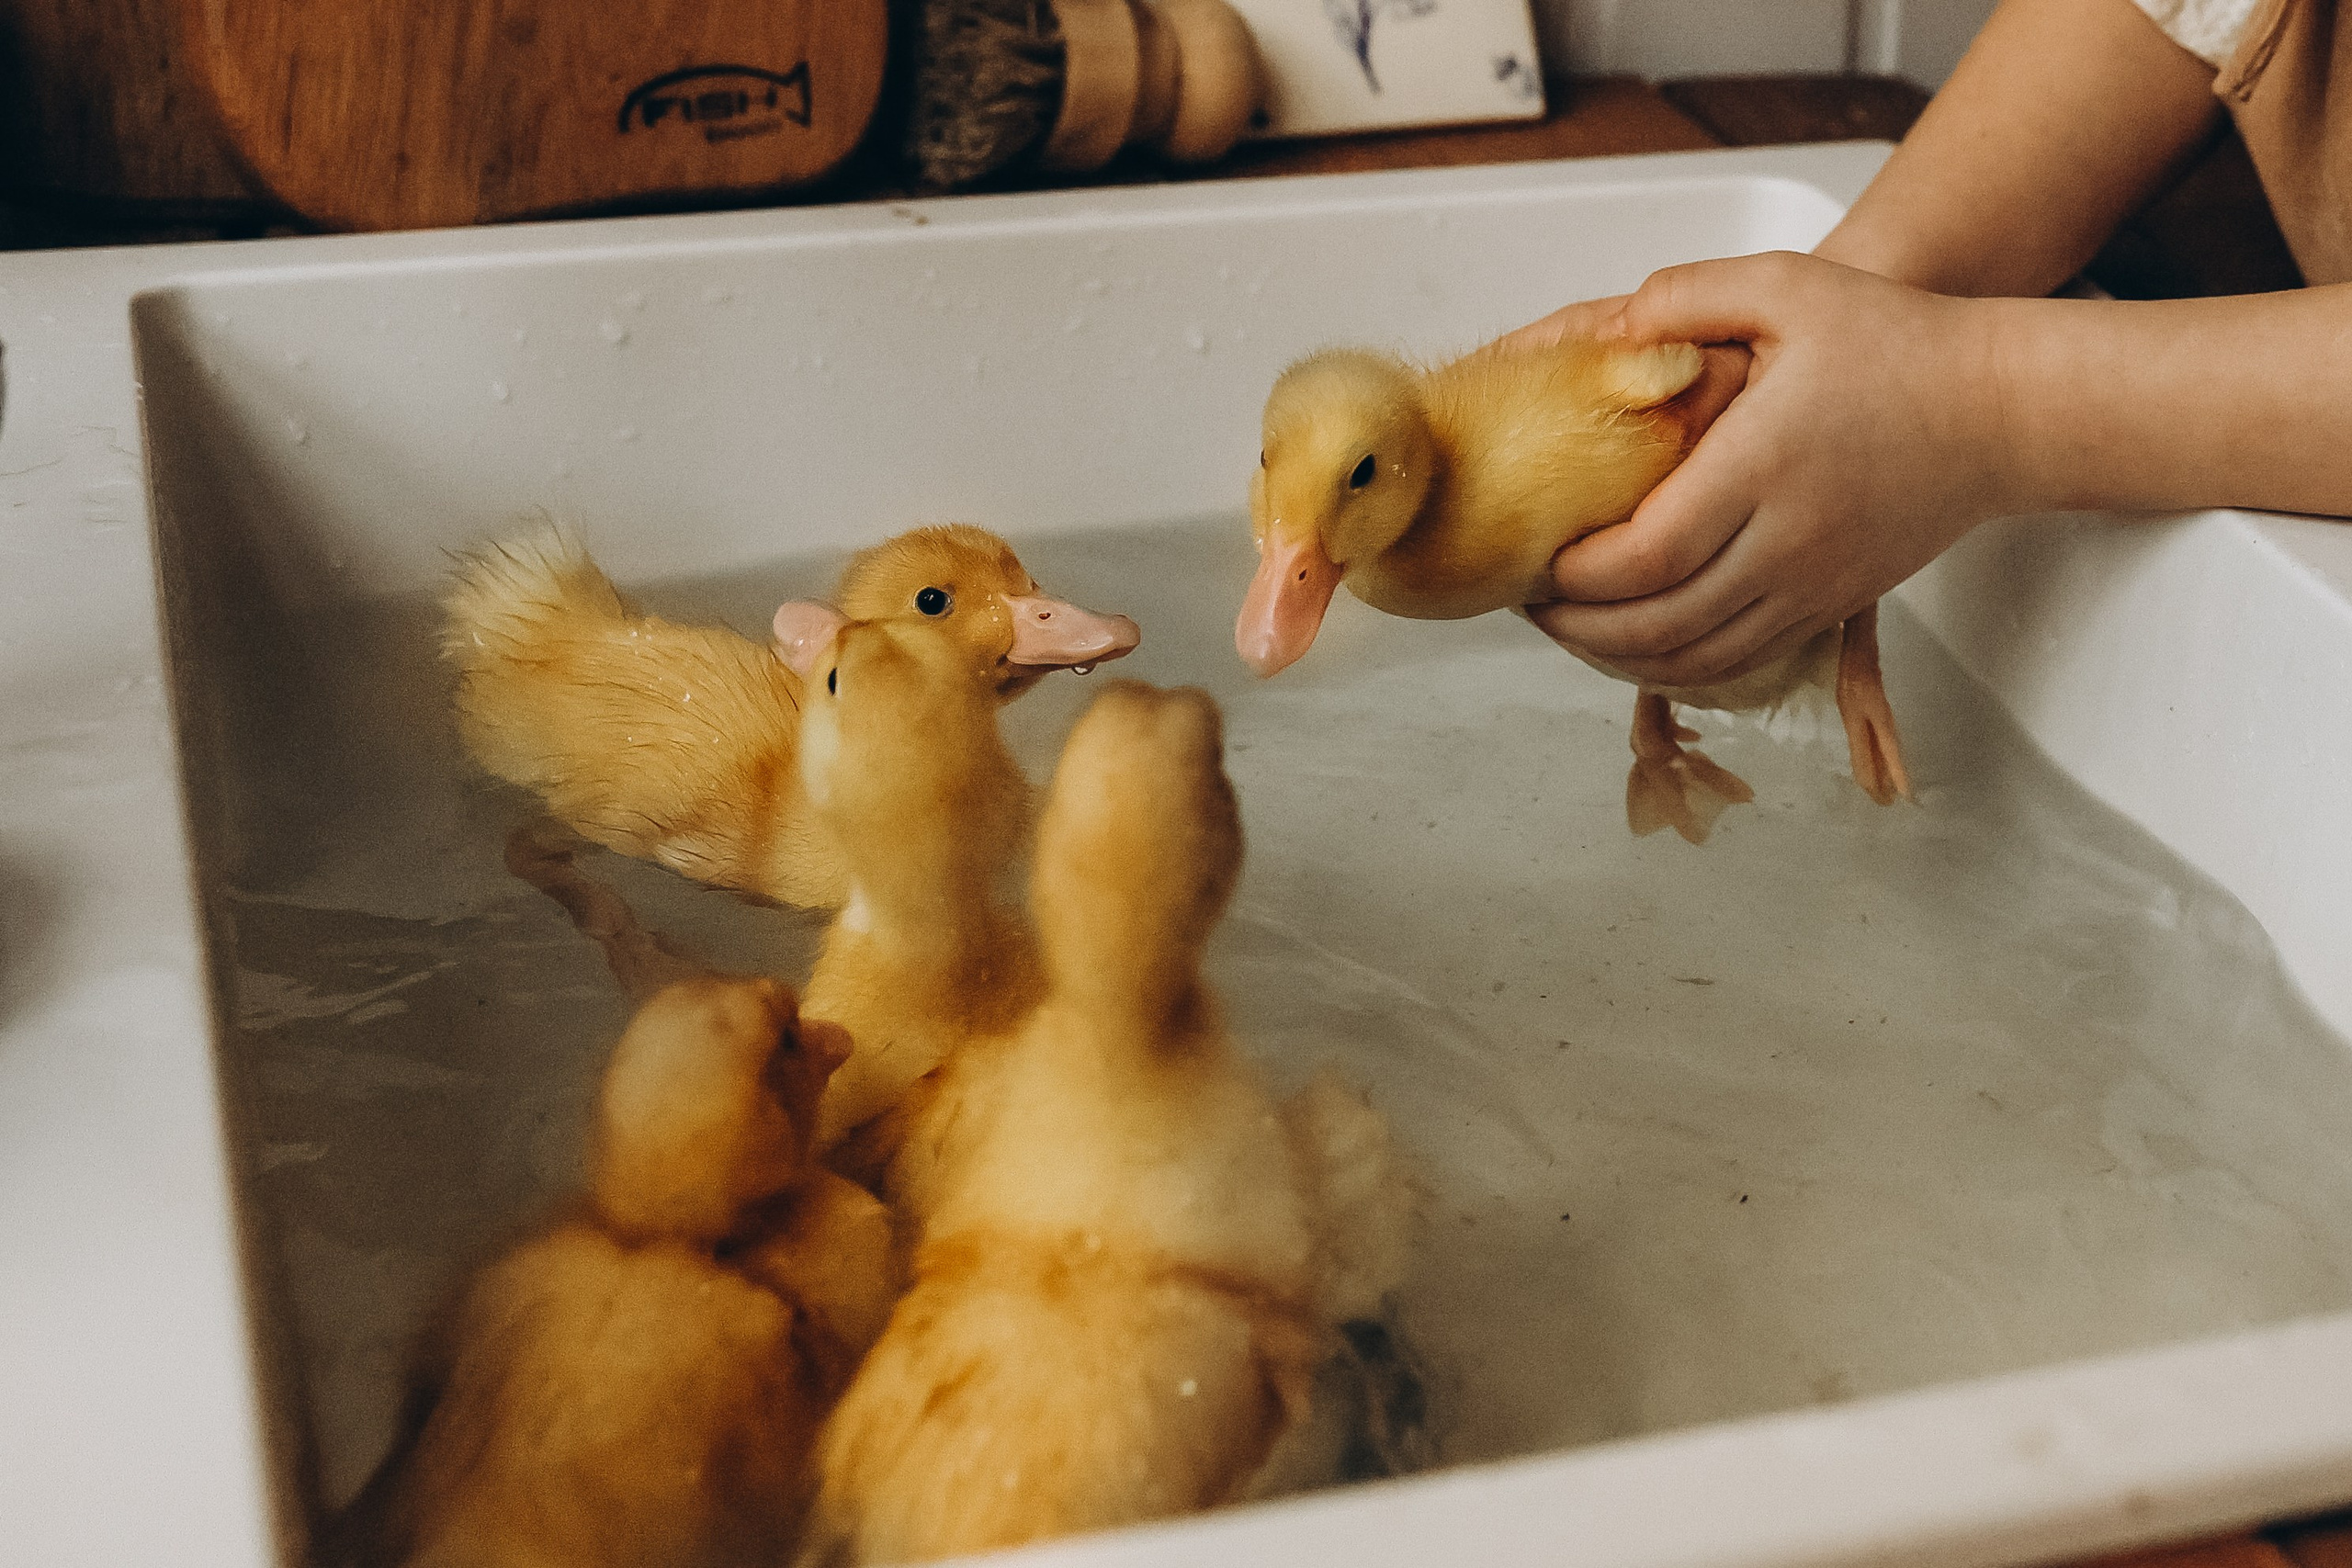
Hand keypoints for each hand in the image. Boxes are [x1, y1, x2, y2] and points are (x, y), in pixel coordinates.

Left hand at [1521, 251, 2014, 687]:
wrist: (2000, 410)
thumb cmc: (1897, 342)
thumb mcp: (1790, 286)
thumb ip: (1691, 295)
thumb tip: (1611, 327)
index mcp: (1763, 465)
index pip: (1647, 554)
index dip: (1576, 574)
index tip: (1534, 555)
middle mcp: (1788, 542)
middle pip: (1658, 623)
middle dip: (1576, 626)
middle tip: (1526, 600)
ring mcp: (1812, 585)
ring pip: (1695, 658)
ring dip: (1616, 657)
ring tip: (1566, 627)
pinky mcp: (1830, 607)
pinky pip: (1737, 662)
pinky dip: (1672, 667)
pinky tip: (1632, 642)